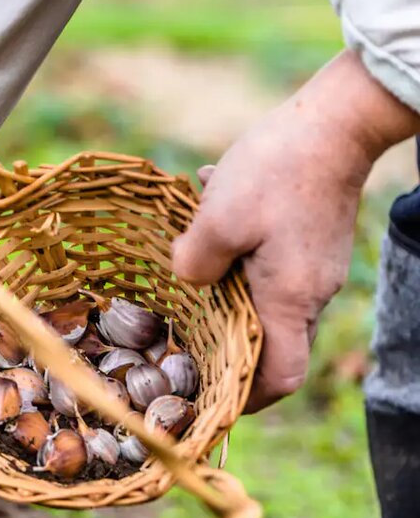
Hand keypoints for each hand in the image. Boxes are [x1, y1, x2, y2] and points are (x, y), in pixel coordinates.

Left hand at [172, 51, 419, 411]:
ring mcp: (315, 269)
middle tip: (181, 338)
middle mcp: (311, 294)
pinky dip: (237, 254)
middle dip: (224, 346)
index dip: (247, 398)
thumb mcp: (217, 219)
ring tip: (190, 257)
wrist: (336, 119)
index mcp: (289, 300)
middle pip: (269, 345)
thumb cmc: (278, 169)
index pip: (280, 378)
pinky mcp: (311, 244)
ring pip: (263, 301)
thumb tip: (185, 281)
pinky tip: (211, 212)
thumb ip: (192, 263)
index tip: (211, 395)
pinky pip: (269, 267)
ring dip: (224, 289)